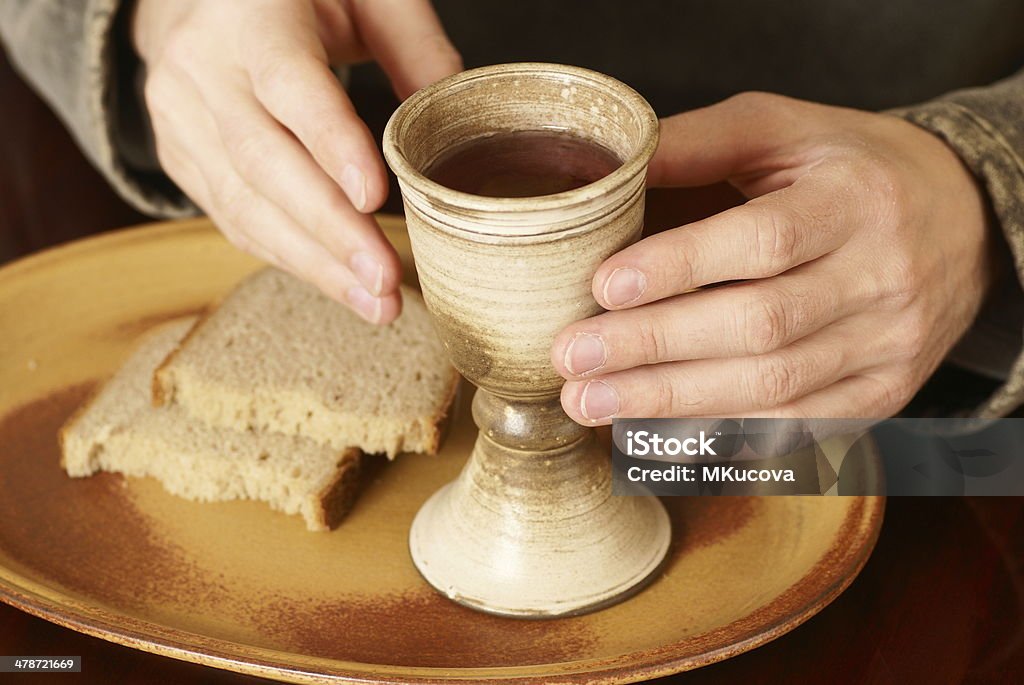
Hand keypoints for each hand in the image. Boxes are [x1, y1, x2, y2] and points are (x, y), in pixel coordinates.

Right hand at [133, 0, 460, 322]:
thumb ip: (413, 45)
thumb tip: (452, 126)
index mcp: (249, 17)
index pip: (291, 88)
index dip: (333, 147)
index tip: (376, 201)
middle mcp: (199, 68)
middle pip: (264, 164)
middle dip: (329, 232)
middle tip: (384, 279)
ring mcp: (179, 117)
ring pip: (243, 205)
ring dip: (313, 263)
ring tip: (374, 301)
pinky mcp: (178, 156)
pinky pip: (232, 218)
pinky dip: (288, 256)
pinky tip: (336, 283)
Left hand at [551, 92, 994, 422]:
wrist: (963, 222)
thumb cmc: (853, 169)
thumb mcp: (788, 129)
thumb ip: (702, 143)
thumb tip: (611, 171)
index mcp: (856, 200)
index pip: (765, 240)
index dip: (681, 266)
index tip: (604, 286)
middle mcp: (882, 279)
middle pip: (761, 326)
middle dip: (656, 347)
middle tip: (572, 357)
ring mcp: (887, 346)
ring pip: (773, 387)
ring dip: (671, 401)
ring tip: (590, 400)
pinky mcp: (882, 394)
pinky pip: (793, 424)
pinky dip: (717, 429)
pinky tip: (651, 426)